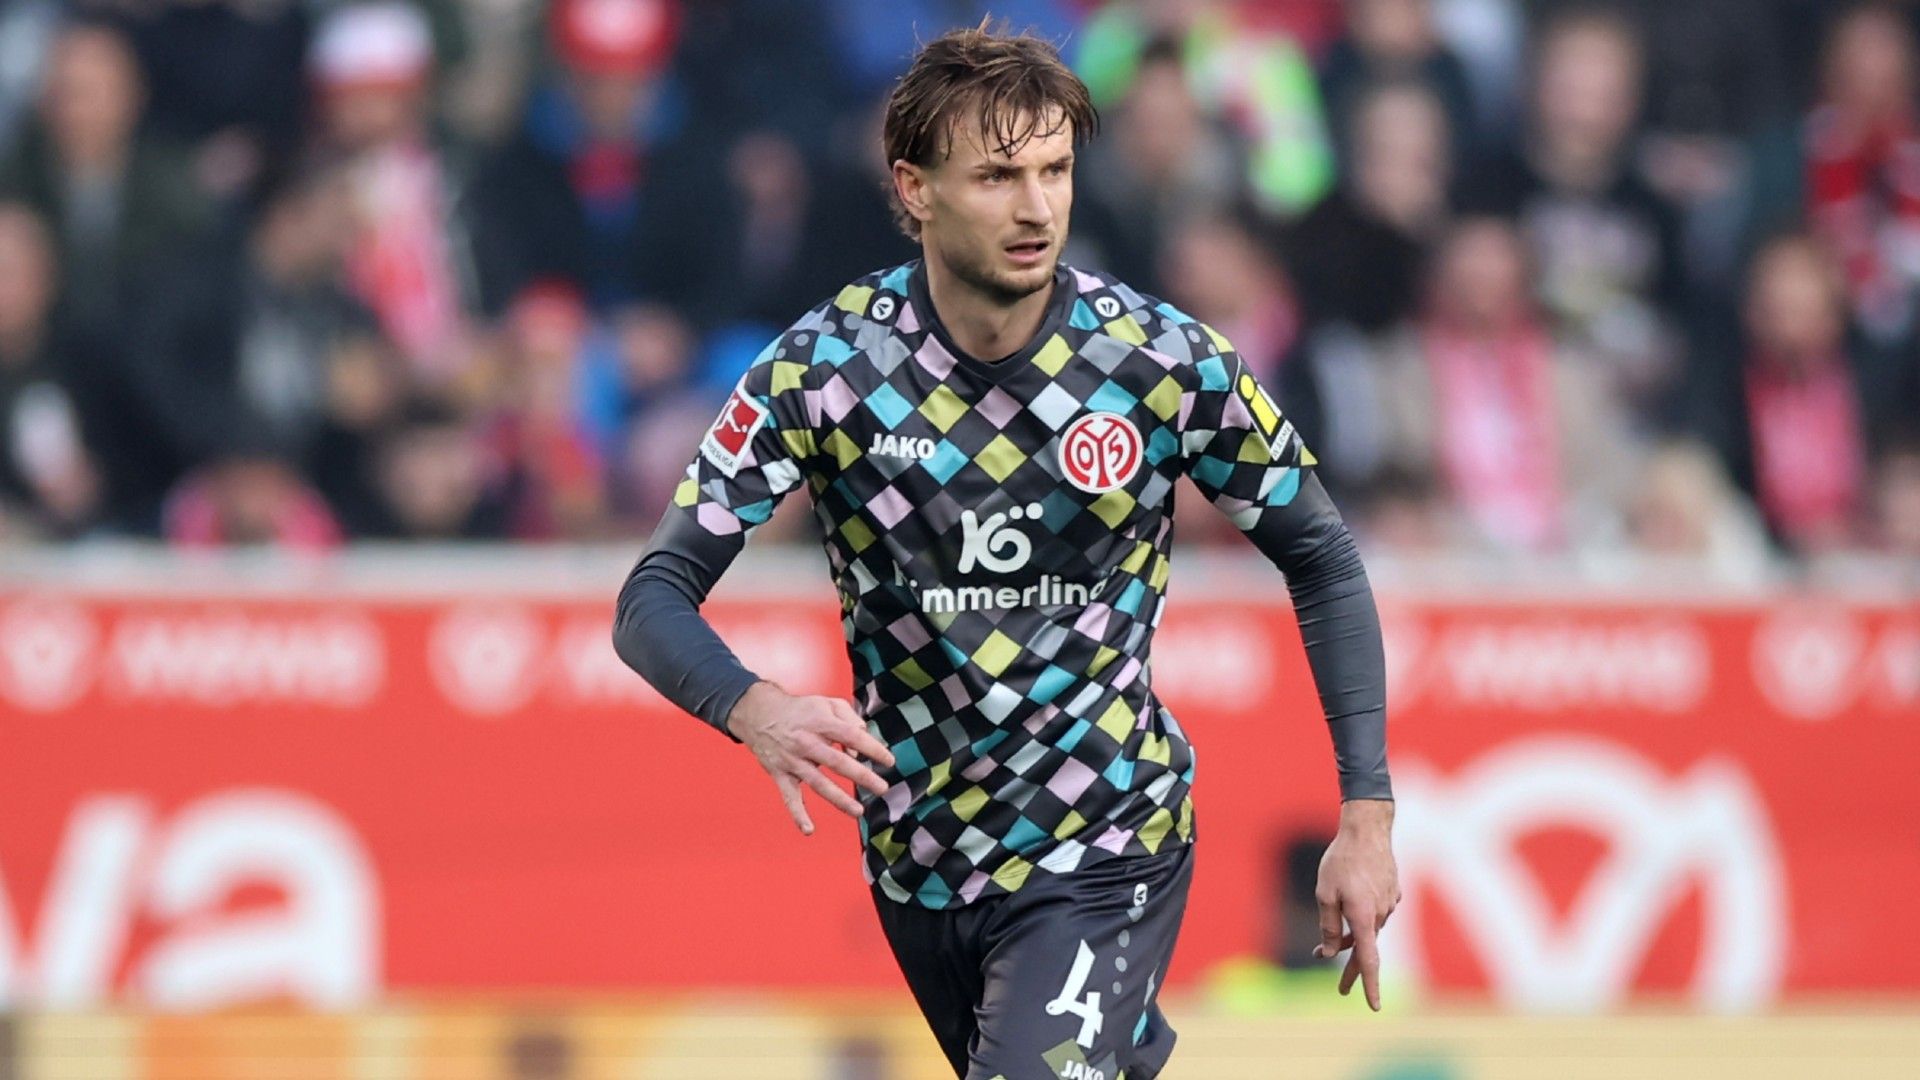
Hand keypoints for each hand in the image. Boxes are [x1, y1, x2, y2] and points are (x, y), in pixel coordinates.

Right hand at [726, 681, 895, 835]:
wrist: (759, 714)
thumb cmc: (801, 710)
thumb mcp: (828, 703)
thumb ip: (850, 719)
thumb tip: (860, 746)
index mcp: (820, 722)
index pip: (851, 736)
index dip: (872, 749)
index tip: (889, 761)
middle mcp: (806, 742)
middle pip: (838, 762)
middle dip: (862, 776)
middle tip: (882, 788)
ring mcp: (792, 761)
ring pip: (818, 783)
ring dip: (839, 799)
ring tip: (859, 811)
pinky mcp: (780, 774)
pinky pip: (789, 797)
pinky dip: (798, 814)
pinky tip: (809, 830)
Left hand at [1313, 798, 1399, 1010]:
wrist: (1368, 829)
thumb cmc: (1341, 860)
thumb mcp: (1324, 893)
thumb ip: (1329, 926)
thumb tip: (1332, 953)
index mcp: (1363, 916)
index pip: (1368, 960)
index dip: (1370, 985)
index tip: (1375, 1007)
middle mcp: (1381, 914)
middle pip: (1367, 950)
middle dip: (1352, 971)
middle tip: (1341, 991)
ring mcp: (1390, 904)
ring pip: (1369, 930)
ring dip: (1351, 939)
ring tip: (1326, 946)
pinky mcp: (1393, 893)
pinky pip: (1375, 913)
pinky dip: (1361, 918)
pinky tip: (1351, 899)